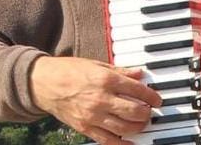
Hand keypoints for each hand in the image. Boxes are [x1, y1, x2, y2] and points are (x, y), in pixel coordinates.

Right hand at [30, 56, 161, 144]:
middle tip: (149, 111)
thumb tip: (140, 74)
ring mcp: (93, 115)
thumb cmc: (69, 71)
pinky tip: (131, 142)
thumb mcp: (98, 65)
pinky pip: (108, 140)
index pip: (138, 90)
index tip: (157, 99)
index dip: (152, 96)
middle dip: (147, 113)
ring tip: (142, 123)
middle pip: (135, 111)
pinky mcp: (85, 128)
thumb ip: (121, 72)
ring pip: (125, 127)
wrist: (43, 83)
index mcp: (107, 80)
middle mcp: (102, 99)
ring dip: (138, 127)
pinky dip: (122, 143)